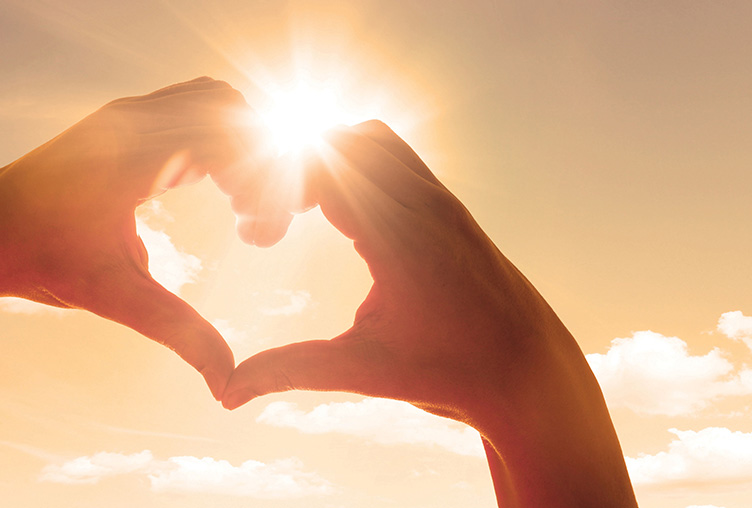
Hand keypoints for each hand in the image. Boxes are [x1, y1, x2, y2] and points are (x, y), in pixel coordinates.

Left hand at [0, 77, 288, 398]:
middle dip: (259, 159)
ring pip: (213, 99)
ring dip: (240, 144)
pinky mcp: (124, 122)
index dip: (264, 183)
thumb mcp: (116, 298)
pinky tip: (214, 189)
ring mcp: (127, 114)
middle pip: (231, 106)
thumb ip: (179, 331)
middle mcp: (134, 119)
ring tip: (238, 203)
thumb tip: (227, 382)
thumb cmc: (41, 261)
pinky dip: (217, 140)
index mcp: (137, 151)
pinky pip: (190, 109)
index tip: (258, 236)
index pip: (234, 136)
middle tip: (252, 218)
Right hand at [222, 121, 636, 506]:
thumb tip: (223, 394)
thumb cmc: (452, 374)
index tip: (249, 225)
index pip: (324, 169)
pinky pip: (397, 158)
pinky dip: (358, 164)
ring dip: (329, 157)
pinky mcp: (450, 207)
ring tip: (296, 208)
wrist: (528, 372)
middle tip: (264, 217)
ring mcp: (442, 201)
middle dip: (295, 166)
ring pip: (373, 139)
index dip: (274, 185)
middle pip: (343, 141)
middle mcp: (424, 206)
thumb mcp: (364, 371)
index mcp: (400, 238)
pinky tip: (340, 212)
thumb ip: (289, 370)